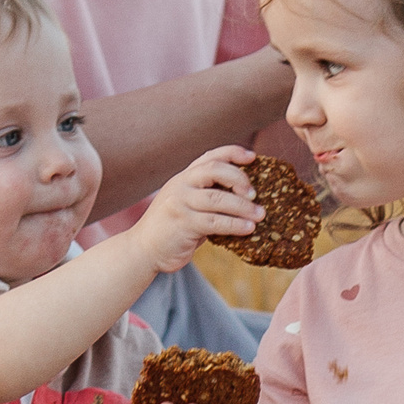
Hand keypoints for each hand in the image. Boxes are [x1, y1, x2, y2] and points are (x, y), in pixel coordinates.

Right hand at [126, 145, 262, 275]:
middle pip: (215, 170)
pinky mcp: (182, 223)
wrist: (142, 250)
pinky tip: (248, 229)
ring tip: (260, 215)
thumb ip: (206, 196)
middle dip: (240, 179)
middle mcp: (181, 184)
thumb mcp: (186, 205)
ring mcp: (180, 202)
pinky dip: (235, 225)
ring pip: (218, 198)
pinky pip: (215, 221)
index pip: (210, 156)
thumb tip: (245, 198)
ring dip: (243, 207)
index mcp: (184, 177)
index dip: (233, 153)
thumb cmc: (172, 229)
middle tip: (255, 194)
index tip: (253, 158)